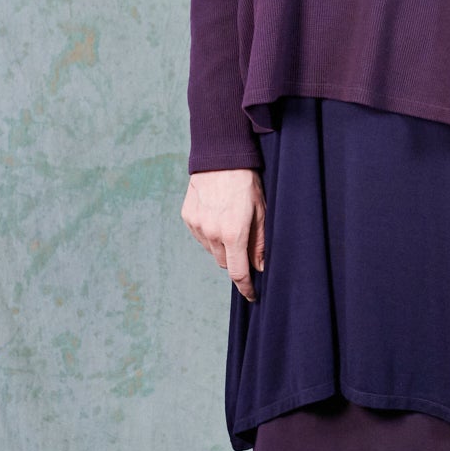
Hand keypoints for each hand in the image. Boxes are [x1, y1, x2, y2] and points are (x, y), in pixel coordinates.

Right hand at [181, 168, 265, 301]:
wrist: (220, 156)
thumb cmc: (246, 182)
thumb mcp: (261, 211)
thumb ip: (260, 242)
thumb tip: (260, 266)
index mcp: (233, 233)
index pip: (238, 272)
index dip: (246, 287)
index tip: (252, 295)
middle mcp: (212, 232)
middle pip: (224, 263)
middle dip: (236, 261)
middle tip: (245, 246)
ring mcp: (197, 225)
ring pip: (212, 250)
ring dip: (222, 247)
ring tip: (231, 224)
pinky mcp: (188, 217)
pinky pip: (200, 236)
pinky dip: (210, 235)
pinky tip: (218, 217)